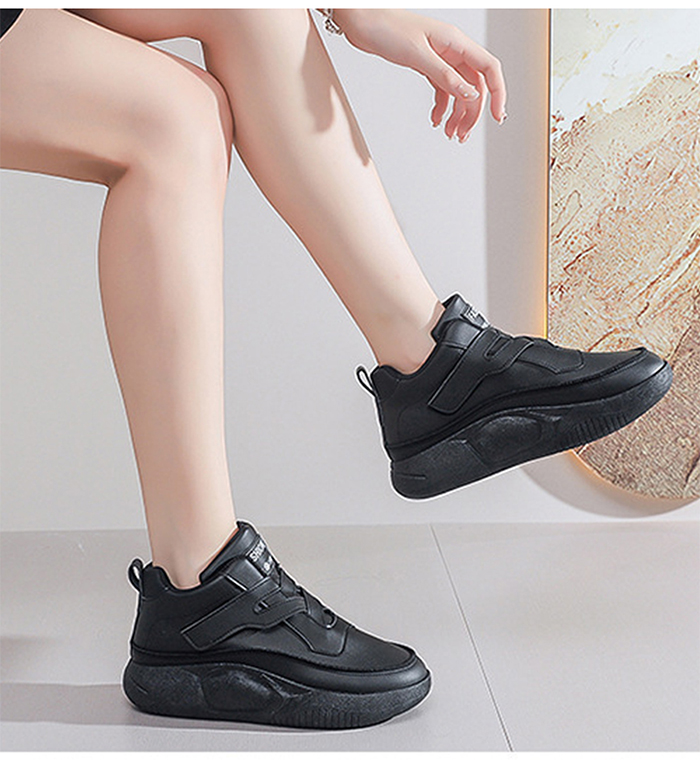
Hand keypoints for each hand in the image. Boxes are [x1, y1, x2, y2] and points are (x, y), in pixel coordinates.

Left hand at [332, 9, 506, 141]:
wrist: (362, 21)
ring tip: (449, 134)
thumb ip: (446, 76)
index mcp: (456, 42)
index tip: (497, 118)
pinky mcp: (427, 65)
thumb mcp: (418, 56)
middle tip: (460, 136)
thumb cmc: (387, 29)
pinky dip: (441, 107)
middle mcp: (452, 50)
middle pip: (474, 86)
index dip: (498, 94)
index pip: (488, 69)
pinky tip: (435, 120)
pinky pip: (442, 89)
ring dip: (457, 114)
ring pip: (459, 91)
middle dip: (471, 113)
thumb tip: (470, 95)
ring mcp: (440, 58)